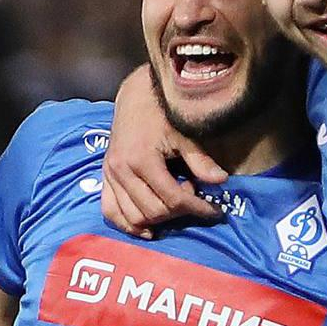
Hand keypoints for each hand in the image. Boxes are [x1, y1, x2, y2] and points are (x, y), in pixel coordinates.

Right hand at [101, 66, 227, 235]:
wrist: (136, 96)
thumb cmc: (163, 112)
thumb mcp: (185, 134)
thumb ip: (200, 160)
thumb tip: (221, 181)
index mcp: (141, 159)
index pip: (173, 198)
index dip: (197, 208)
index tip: (215, 210)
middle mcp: (121, 171)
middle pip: (153, 211)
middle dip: (179, 213)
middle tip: (196, 201)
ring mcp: (109, 175)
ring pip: (133, 217)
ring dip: (158, 219)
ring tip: (176, 206)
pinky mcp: (105, 177)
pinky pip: (110, 211)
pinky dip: (127, 224)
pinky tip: (147, 229)